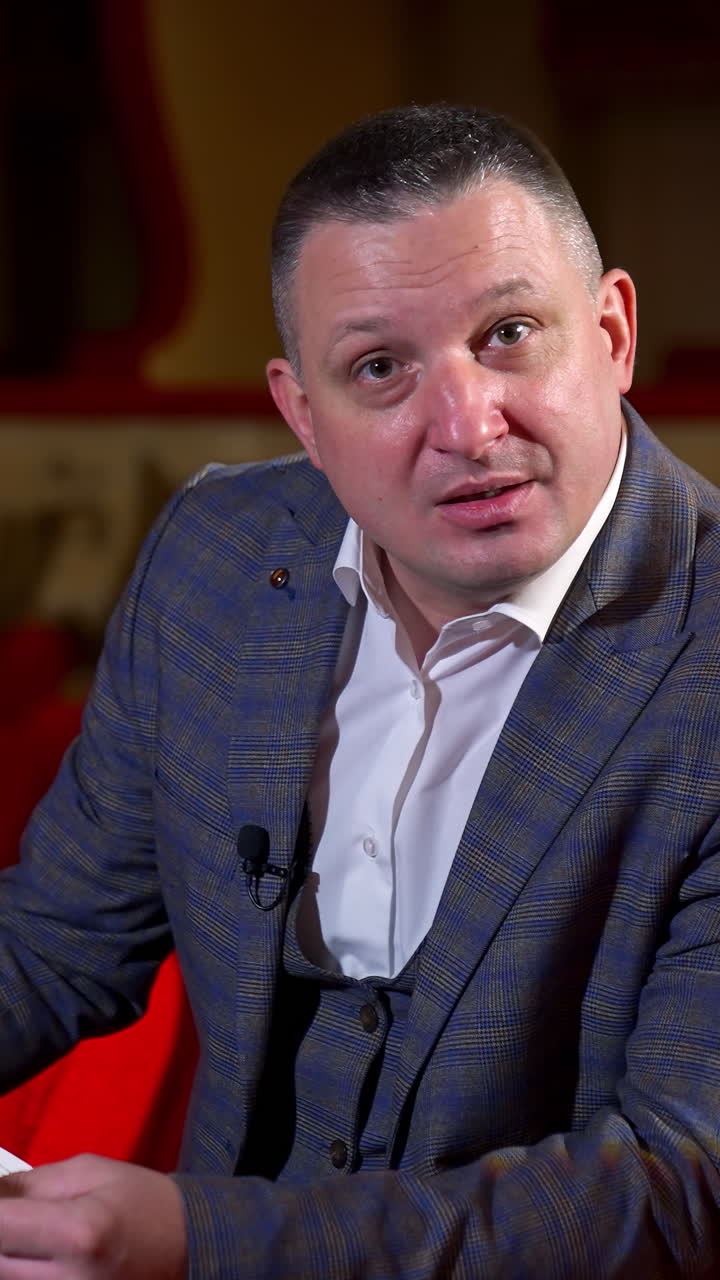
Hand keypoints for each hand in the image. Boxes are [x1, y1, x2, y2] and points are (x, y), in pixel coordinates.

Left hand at [0, 1154, 186, 1277]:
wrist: (188, 1246)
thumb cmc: (142, 1202)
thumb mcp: (89, 1172)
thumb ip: (31, 1184)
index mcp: (77, 1232)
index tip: (1, 1202)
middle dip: (2, 1236)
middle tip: (17, 1219)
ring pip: (8, 1278)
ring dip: (10, 1257)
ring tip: (28, 1236)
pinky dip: (24, 1272)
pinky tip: (38, 1259)